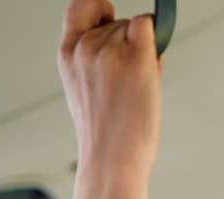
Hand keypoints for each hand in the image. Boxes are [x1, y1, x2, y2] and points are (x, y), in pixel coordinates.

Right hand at [58, 0, 163, 178]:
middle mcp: (85, 47)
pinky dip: (156, 37)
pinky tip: (151, 66)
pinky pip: (149, 24)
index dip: (100, 10)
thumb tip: (137, 31)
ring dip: (144, 48)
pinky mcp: (135, 58)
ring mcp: (109, 51)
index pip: (80, 7)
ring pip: (135, 27)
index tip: (111, 21)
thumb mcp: (86, 88)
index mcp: (67, 53)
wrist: (111, 160)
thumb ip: (99, 57)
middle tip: (129, 80)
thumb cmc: (106, 133)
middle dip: (129, 42)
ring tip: (138, 85)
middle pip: (117, 21)